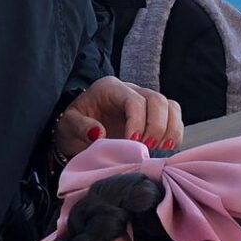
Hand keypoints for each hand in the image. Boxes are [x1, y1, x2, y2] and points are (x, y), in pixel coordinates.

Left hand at [53, 77, 184, 158]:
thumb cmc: (73, 127)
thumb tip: (98, 134)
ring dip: (170, 132)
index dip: (138, 122)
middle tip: (147, 150)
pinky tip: (163, 152)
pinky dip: (173, 137)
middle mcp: (132, 91)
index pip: (135, 100)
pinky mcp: (154, 118)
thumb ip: (80, 127)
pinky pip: (173, 121)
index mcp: (111, 88)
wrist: (77, 132)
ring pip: (171, 108)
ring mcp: (146, 104)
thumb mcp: (67, 126)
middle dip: (157, 127)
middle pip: (158, 100)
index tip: (133, 143)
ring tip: (159, 152)